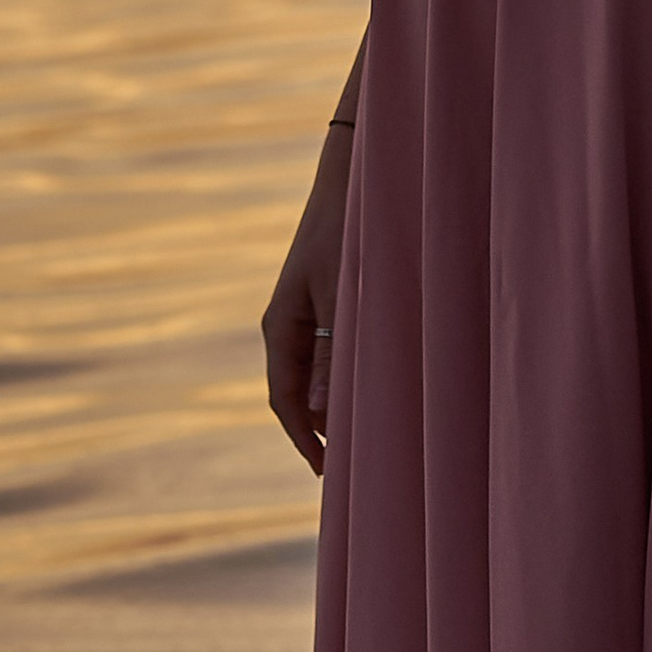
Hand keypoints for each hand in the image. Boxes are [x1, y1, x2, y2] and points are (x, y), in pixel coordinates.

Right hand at [262, 127, 350, 476]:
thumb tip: (320, 415)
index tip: (326, 475)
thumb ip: (334, 351)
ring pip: (314, 375)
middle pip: (297, 392)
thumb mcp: (343, 292)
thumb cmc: (348, 229)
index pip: (283, 399)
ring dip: (334, 404)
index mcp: (280, 325)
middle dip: (320, 430)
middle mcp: (287, 324)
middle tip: (353, 468)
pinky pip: (329, 353)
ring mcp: (305, 313)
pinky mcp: (325, 302)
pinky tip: (371, 388)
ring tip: (367, 437)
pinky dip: (344, 377)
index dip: (304, 440)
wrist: (354, 176)